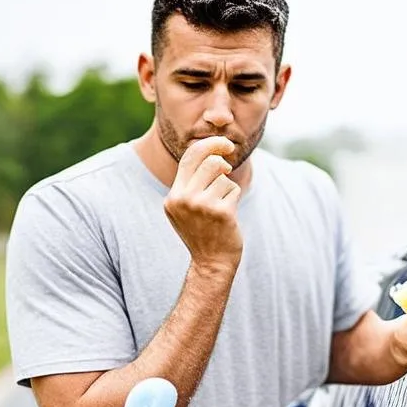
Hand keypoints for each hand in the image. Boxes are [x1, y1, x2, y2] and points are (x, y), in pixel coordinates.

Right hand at [163, 136, 243, 275]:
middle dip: (222, 162)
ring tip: (222, 204)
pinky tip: (228, 215)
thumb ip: (190, 184)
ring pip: (223, 176)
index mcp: (173, 197)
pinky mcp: (221, 212)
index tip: (223, 144)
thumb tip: (210, 153)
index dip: (208, 145)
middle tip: (228, 167)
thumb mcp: (186, 209)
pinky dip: (234, 198)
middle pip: (209, 162)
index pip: (189, 158)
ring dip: (227, 187)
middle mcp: (184, 200)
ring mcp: (202, 206)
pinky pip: (233, 189)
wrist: (212, 263)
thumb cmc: (203, 233)